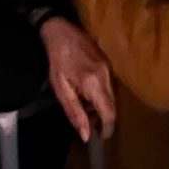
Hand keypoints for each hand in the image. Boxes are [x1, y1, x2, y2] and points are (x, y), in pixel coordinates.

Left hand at [39, 17, 116, 143]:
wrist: (59, 30)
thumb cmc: (56, 60)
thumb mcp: (60, 89)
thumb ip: (74, 112)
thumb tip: (86, 135)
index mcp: (93, 83)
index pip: (109, 113)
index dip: (107, 129)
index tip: (100, 138)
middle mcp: (106, 76)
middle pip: (112, 106)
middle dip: (103, 119)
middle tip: (89, 124)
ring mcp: (109, 68)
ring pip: (112, 97)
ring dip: (101, 107)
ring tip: (85, 108)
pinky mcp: (108, 63)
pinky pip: (110, 86)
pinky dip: (101, 95)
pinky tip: (87, 94)